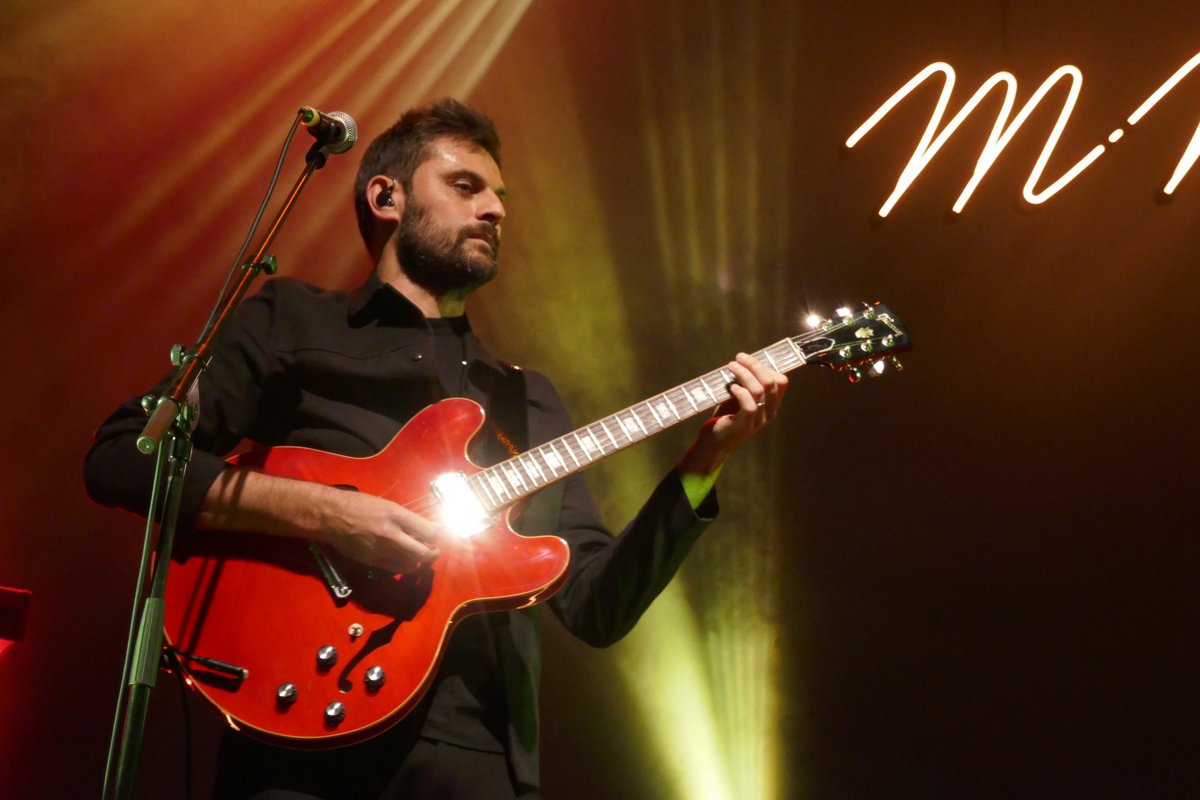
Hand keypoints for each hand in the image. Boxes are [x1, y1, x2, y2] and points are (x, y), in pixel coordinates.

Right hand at [316, 488, 442, 574]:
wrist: (331, 516)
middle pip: (423, 553)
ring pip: (411, 564)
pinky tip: (405, 560)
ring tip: (421, 555)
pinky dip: (405, 566)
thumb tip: (424, 529)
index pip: (429, 532)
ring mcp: (381, 550)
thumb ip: (406, 518)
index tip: (435, 533)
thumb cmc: (358, 505)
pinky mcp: (372, 561)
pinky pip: (395, 568)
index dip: (437, 535)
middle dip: (432, 553)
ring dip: (420, 561)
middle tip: (433, 549)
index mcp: (396, 515)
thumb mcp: (386, 505)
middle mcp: (391, 534)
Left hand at [678, 353, 787, 477]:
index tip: (748, 359)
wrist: (716, 442)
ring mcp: (759, 420)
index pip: (781, 382)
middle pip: (771, 382)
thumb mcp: (742, 397)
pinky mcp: (745, 425)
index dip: (765, 366)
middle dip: (754, 366)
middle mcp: (769, 412)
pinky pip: (749, 404)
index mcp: (772, 404)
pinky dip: (740, 392)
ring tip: (731, 366)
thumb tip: (745, 362)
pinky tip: (731, 387)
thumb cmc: (728, 416)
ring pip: (759, 390)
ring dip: (744, 374)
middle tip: (739, 358)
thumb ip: (748, 384)